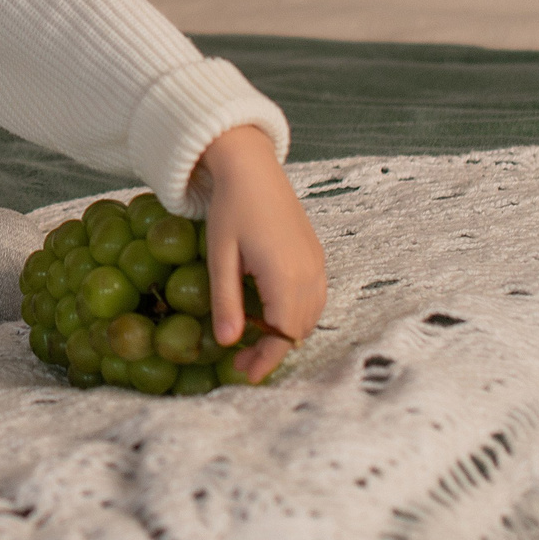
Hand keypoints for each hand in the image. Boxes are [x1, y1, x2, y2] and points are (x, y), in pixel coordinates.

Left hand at [190, 125, 325, 382]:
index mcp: (286, 276)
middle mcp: (310, 274)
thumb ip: (225, 301)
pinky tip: (269, 313)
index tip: (242, 374)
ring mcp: (318, 264)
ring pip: (310, 316)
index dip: (264, 359)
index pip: (282, 334)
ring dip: (285, 333)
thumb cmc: (230, 207)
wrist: (252, 166)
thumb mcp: (220, 255)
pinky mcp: (317, 256)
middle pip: (299, 330)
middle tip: (241, 360)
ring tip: (253, 340)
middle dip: (273, 350)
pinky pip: (314, 298)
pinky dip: (295, 313)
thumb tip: (227, 343)